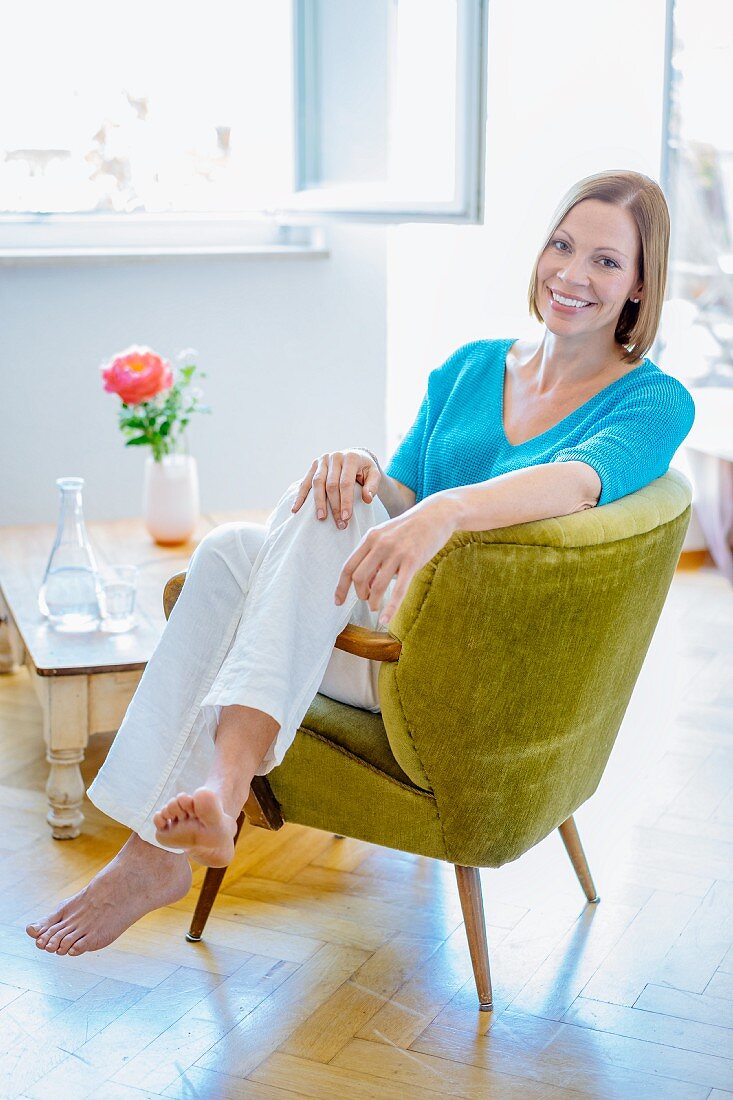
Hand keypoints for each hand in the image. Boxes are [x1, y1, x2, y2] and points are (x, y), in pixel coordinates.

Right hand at [291, 449, 380, 528]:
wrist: (354, 455)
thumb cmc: (364, 469)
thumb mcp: (374, 474)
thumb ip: (372, 485)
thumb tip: (367, 499)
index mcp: (350, 458)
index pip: (346, 483)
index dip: (346, 501)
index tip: (346, 518)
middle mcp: (334, 457)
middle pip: (331, 485)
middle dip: (334, 506)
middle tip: (339, 524)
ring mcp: (322, 461)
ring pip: (317, 483)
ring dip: (318, 503)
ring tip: (321, 518)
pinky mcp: (314, 465)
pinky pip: (305, 482)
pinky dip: (300, 496)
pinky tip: (296, 509)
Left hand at [333, 495, 457, 625]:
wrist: (436, 515)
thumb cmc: (410, 529)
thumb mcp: (386, 536)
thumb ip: (373, 556)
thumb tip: (368, 584)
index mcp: (370, 538)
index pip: (348, 567)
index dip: (341, 587)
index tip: (338, 602)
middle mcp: (380, 544)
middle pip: (360, 578)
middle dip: (360, 594)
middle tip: (366, 600)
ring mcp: (397, 552)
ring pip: (377, 586)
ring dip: (374, 602)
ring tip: (376, 607)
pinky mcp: (413, 561)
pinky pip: (399, 590)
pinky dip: (390, 608)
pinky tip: (386, 620)